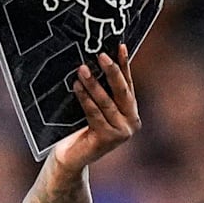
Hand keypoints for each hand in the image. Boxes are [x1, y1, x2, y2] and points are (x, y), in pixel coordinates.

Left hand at [52, 44, 140, 171]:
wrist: (72, 156)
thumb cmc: (81, 128)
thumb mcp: (95, 106)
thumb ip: (101, 91)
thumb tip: (97, 61)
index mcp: (131, 112)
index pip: (127, 84)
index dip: (124, 64)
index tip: (119, 46)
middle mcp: (131, 122)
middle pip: (122, 91)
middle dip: (111, 71)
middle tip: (100, 55)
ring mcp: (121, 132)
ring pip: (106, 102)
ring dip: (93, 84)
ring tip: (82, 69)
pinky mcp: (108, 139)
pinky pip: (94, 113)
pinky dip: (85, 99)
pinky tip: (76, 87)